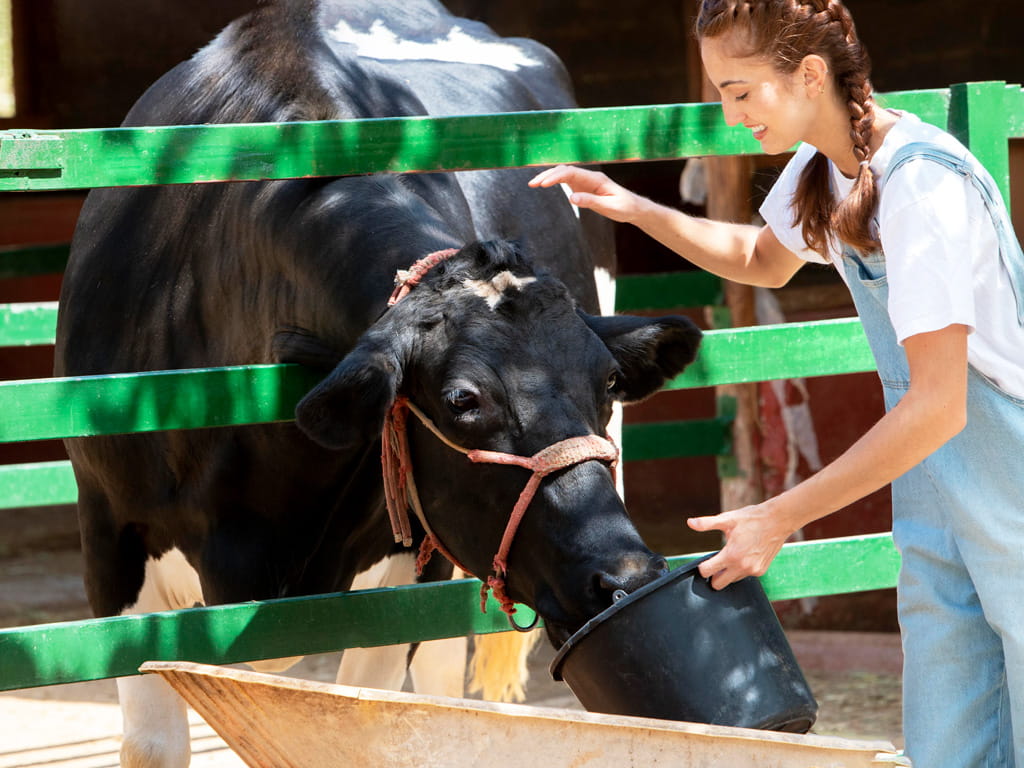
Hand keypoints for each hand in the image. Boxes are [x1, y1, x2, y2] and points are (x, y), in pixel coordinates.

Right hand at [528, 165, 645, 223]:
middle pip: (564, 170)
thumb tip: (572, 198)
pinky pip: (567, 180)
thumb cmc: (624, 207)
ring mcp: (586, 181)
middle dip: (547, 175)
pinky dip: (555, 181)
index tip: (544, 184)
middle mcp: (589, 176)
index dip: (556, 177)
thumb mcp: (609, 207)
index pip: (571, 173)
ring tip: (533, 184)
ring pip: (564, 174)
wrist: (633, 207)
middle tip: (532, 184)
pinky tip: (544, 184)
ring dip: (548, 177)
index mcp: (596, 179)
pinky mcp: (584, 187)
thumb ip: (591, 202)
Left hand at [686, 502, 791, 589]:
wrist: (777, 520)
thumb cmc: (752, 518)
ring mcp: (753, 571)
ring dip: (728, 573)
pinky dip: (741, 570)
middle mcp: (742, 566)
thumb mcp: (727, 519)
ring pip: (732, 581)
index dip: (702, 567)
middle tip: (715, 563)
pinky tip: (743, 557)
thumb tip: (690, 523)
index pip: (707, 571)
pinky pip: (745, 576)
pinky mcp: (761, 571)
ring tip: (731, 556)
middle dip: (713, 576)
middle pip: (718, 584)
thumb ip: (706, 523)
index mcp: (731, 555)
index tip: (704, 562)